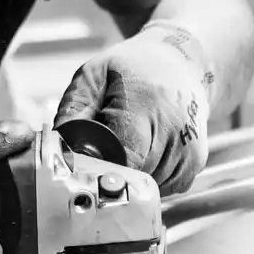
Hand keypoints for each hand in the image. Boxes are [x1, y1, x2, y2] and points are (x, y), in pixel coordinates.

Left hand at [55, 22, 213, 194]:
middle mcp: (174, 130)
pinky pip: (159, 189)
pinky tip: (145, 150)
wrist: (182, 65)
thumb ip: (73, 110)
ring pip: (143, 187)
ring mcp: (188, 152)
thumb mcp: (94, 74)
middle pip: (129, 176)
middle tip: (98, 150)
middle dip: (107, 170)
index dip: (96, 166)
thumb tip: (59, 149)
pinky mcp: (194, 167)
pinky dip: (145, 176)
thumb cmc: (134, 68)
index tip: (79, 165)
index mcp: (146, 103)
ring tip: (127, 142)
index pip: (121, 156)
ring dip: (127, 174)